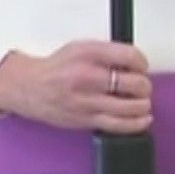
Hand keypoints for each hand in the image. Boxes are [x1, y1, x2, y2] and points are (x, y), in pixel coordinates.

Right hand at [0, 40, 151, 134]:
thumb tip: (135, 63)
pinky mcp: (86, 119)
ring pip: (132, 107)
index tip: (141, 67)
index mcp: (88, 54)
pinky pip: (120, 125)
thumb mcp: (81, 48)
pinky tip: (143, 118)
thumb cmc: (56, 68)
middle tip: (141, 85)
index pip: (131, 56)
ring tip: (140, 101)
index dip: (142, 63)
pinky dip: (137, 123)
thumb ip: (108, 53)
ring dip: (143, 104)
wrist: (29, 87)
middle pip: (136, 83)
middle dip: (144, 85)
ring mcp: (88, 100)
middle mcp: (88, 76)